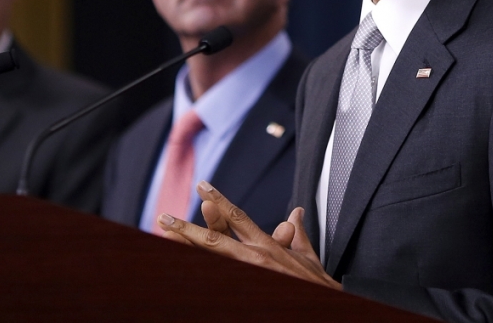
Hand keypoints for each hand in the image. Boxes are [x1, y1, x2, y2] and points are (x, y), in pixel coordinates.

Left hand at [158, 181, 340, 289]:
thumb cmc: (316, 283)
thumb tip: (296, 214)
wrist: (328, 305)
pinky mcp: (249, 290)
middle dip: (186, 229)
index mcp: (266, 245)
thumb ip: (296, 233)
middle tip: (163, 218)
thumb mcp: (306, 254)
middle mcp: (254, 257)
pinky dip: (200, 274)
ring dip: (186, 249)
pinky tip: (183, 270)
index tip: (201, 187)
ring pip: (211, 259)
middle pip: (214, 238)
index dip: (218, 200)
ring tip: (165, 238)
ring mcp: (249, 275)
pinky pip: (219, 281)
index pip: (237, 216)